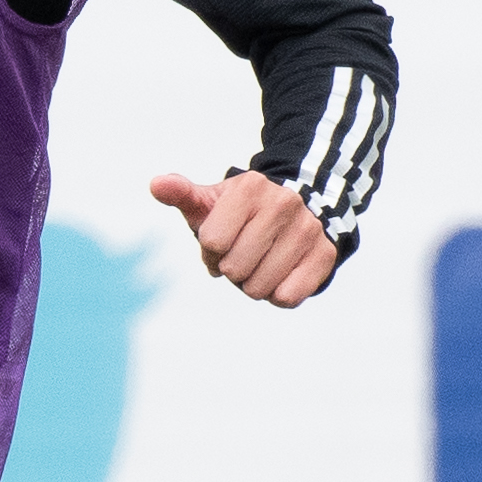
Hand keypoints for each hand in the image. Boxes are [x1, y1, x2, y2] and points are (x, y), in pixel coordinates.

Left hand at [148, 169, 335, 308]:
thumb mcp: (209, 203)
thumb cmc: (239, 215)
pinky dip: (277, 296)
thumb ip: (181, 194)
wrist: (294, 213)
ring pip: (259, 288)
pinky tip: (280, 275)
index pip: (213, 242)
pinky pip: (287, 297)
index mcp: (250, 187)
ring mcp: (308, 228)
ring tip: (260, 263)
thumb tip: (156, 184)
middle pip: (235, 269)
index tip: (222, 240)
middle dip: (232, 269)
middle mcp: (284, 203)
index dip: (211, 250)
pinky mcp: (325, 254)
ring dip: (253, 285)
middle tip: (242, 254)